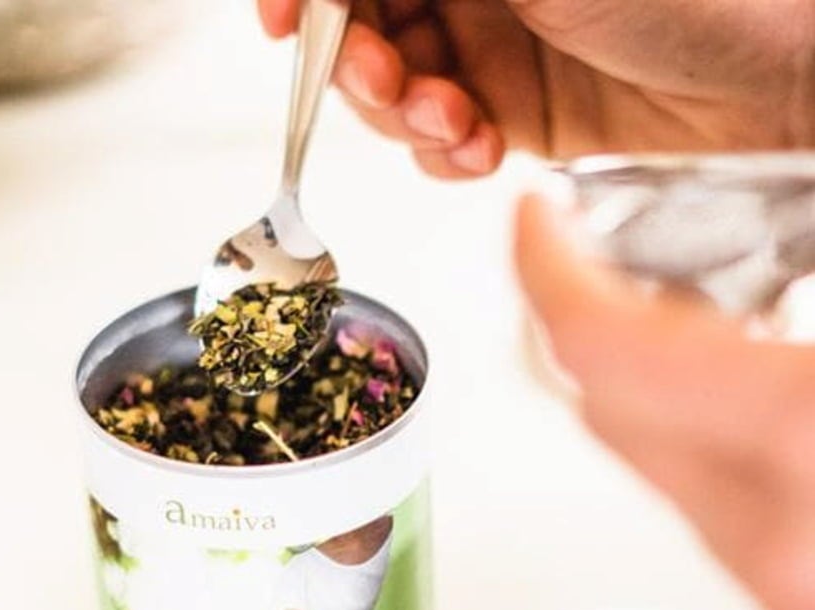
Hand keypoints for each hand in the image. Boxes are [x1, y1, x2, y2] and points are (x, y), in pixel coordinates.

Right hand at [258, 0, 814, 178]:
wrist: (774, 75)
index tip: (278, 24)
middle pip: (359, 24)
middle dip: (355, 61)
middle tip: (382, 78)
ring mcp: (490, 46)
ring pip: (391, 90)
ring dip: (401, 115)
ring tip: (449, 120)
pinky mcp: (512, 111)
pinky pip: (437, 140)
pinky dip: (442, 152)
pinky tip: (477, 148)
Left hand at [516, 194, 814, 609]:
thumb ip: (788, 363)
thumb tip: (772, 292)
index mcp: (810, 440)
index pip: (602, 349)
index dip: (550, 271)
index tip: (534, 223)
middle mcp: (778, 542)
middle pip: (607, 411)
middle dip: (586, 320)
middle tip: (596, 254)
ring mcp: (789, 601)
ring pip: (658, 470)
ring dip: (648, 379)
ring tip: (687, 307)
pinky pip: (719, 517)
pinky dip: (710, 444)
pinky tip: (764, 403)